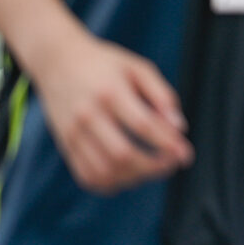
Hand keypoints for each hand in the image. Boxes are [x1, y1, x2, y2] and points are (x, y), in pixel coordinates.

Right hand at [27, 24, 192, 193]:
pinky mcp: (65, 145)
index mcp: (110, 92)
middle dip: (153, 166)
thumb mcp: (138, 68)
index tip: (186, 154)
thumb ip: (162, 96)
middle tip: (172, 163)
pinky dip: (111, 184)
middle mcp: (88, 115)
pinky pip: (87, 176)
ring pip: (104, 171)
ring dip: (134, 178)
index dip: (167, 143)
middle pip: (123, 155)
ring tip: (153, 169)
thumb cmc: (105, 64)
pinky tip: (128, 175)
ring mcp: (73, 133)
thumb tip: (179, 127)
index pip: (143, 125)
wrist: (57, 61)